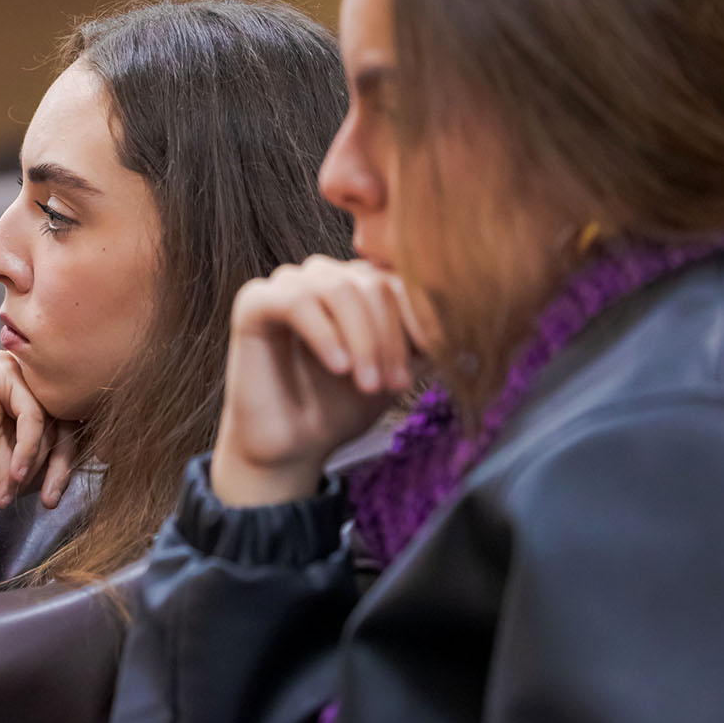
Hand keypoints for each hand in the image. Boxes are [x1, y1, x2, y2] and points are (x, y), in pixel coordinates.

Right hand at [0, 351, 76, 525]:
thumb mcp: (46, 458)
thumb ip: (74, 439)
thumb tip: (116, 434)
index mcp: (44, 390)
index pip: (78, 418)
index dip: (74, 459)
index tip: (58, 495)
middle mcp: (31, 373)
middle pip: (69, 416)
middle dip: (61, 464)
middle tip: (48, 500)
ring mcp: (14, 366)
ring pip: (53, 415)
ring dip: (40, 460)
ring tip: (18, 487)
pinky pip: (34, 414)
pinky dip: (28, 450)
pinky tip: (14, 474)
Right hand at [210, 257, 431, 507]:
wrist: (294, 447)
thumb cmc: (341, 406)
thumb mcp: (395, 369)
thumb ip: (424, 342)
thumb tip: (469, 325)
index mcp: (359, 284)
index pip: (399, 281)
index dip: (421, 317)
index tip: (436, 355)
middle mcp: (324, 275)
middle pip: (372, 284)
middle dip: (390, 338)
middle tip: (395, 384)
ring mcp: (287, 285)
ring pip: (339, 289)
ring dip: (363, 339)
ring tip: (368, 384)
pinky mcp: (254, 302)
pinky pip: (297, 301)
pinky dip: (325, 334)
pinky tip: (338, 366)